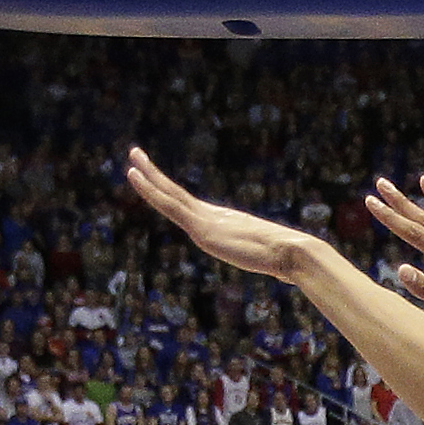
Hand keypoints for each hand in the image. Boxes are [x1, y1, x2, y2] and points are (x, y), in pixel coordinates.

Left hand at [126, 149, 316, 282]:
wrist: (292, 253)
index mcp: (226, 223)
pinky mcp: (202, 228)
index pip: (191, 207)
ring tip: (131, 158)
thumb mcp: (271, 260)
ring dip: (148, 175)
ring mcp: (207, 220)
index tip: (159, 182)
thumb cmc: (288, 260)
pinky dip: (149, 190)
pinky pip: (169, 204)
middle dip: (155, 174)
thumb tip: (285, 270)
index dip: (172, 193)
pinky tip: (134, 177)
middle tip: (136, 154)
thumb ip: (268, 259)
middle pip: (177, 192)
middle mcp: (214, 215)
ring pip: (169, 193)